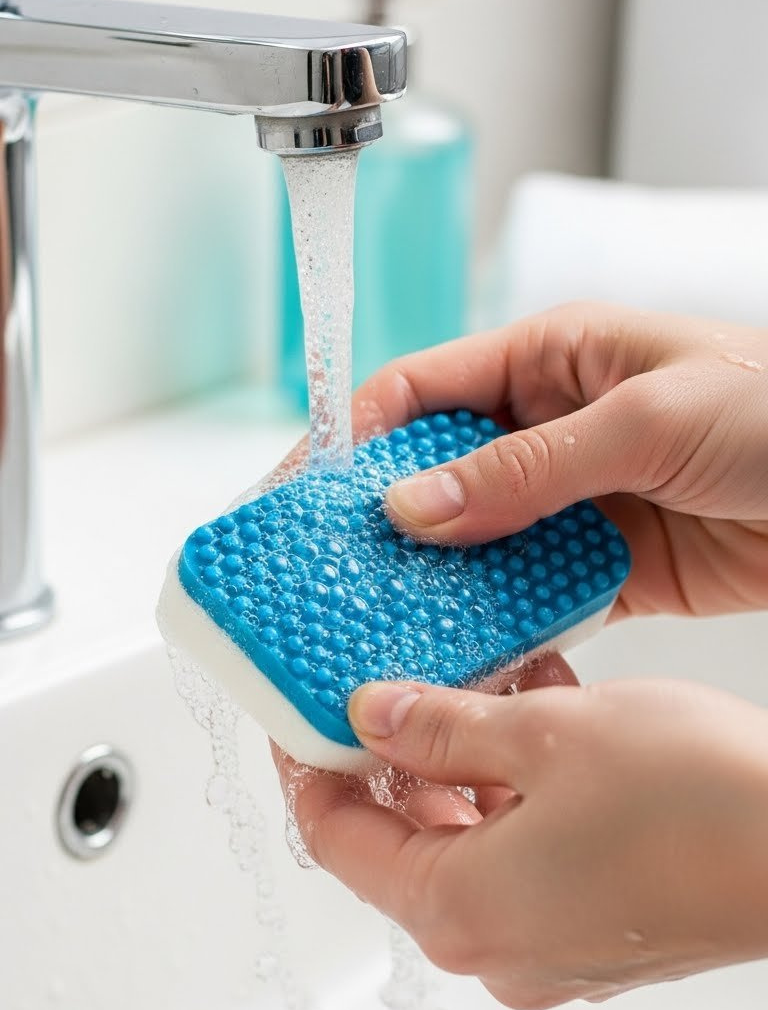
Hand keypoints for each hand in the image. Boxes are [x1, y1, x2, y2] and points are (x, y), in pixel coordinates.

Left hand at [279, 674, 767, 1008]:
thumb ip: (442, 725)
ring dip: (467, 763)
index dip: (309, 768)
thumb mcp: (545, 734)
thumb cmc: (697, 803)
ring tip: (480, 681)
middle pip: (404, 843)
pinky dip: (521, 791)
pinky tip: (544, 719)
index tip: (298, 713)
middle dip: (394, 758)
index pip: (336, 840)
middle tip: (390, 681)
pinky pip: (530, 854)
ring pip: (473, 842)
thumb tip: (372, 715)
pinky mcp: (603, 929)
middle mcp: (498, 947)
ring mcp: (554, 945)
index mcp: (458, 910)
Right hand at [350, 304, 767, 619]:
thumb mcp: (647, 419)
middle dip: (383, 523)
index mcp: (552, 359)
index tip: (309, 494)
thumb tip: (416, 503)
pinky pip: (533, 596)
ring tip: (378, 625)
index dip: (358, 438)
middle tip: (327, 574)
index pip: (425, 390)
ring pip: (478, 544)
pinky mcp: (607, 569)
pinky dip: (498, 624)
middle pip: (438, 475)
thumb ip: (528, 467)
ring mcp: (575, 503)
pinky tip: (460, 651)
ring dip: (435, 582)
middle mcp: (552, 429)